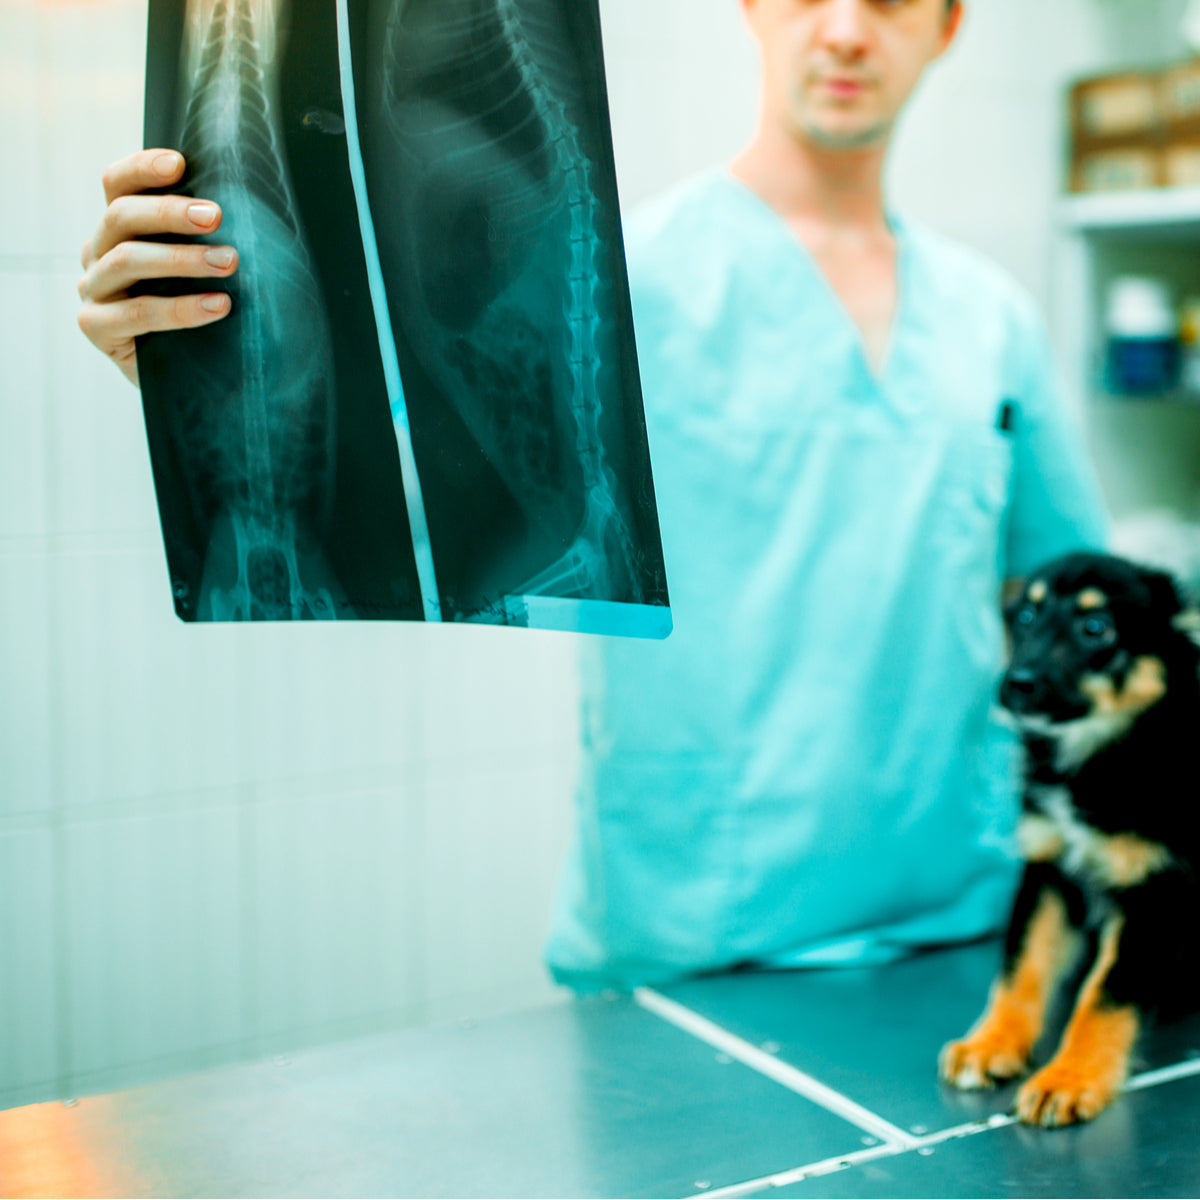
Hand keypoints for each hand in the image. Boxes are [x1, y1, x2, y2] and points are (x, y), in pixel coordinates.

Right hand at [77, 149, 238, 386]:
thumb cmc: (204, 316)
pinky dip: (180, 309)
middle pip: (121, 216)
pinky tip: (218, 306)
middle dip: (171, 213)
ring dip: (181, 259)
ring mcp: (94, 291)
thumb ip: (205, 240)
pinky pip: (136, 313)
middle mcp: (98, 254)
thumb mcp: (204, 272)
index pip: (117, 185)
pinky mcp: (96, 328)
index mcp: (118, 230)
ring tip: (229, 262)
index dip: (143, 169)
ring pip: (127, 260)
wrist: (192, 381)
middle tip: (217, 217)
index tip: (180, 164)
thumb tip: (251, 209)